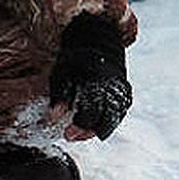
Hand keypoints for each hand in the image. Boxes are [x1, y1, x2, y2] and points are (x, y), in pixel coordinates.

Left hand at [48, 14, 131, 140]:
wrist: (96, 42)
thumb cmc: (74, 60)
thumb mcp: (60, 75)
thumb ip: (58, 97)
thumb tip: (53, 119)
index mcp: (94, 82)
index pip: (89, 112)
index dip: (78, 127)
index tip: (67, 134)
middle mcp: (111, 87)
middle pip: (104, 119)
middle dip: (88, 132)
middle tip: (73, 136)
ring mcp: (121, 89)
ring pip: (115, 117)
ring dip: (99, 129)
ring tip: (82, 133)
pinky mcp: (125, 92)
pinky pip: (121, 112)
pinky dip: (109, 120)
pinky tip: (96, 124)